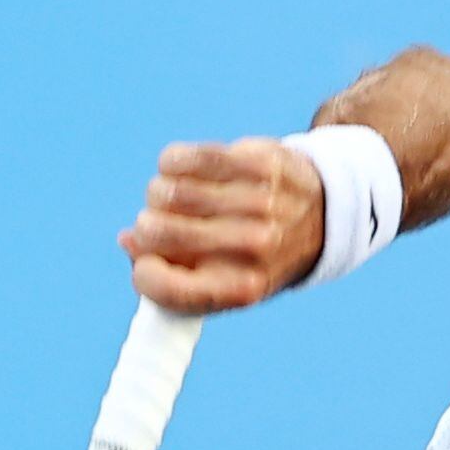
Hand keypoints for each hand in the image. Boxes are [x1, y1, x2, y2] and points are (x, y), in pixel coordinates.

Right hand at [121, 139, 325, 311]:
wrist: (321, 215)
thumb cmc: (254, 255)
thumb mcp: (222, 281)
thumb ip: (174, 273)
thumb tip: (129, 241)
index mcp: (240, 290)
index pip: (164, 288)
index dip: (144, 273)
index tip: (147, 262)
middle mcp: (253, 250)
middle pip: (156, 231)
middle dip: (149, 227)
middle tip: (162, 224)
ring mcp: (258, 204)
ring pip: (167, 192)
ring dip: (161, 194)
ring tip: (179, 199)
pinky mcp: (256, 163)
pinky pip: (182, 158)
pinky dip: (172, 164)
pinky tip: (182, 171)